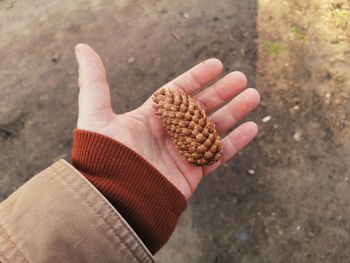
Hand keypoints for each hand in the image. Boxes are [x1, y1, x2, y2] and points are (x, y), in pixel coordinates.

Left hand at [75, 44, 259, 198]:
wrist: (114, 201)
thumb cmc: (103, 158)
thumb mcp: (95, 115)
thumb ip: (94, 82)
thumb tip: (82, 47)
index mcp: (150, 117)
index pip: (178, 91)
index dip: (197, 77)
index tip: (216, 65)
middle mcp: (168, 133)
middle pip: (200, 107)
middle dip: (222, 92)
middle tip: (241, 78)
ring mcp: (182, 152)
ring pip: (213, 127)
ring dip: (234, 112)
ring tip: (253, 95)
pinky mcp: (192, 172)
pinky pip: (218, 154)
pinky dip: (235, 142)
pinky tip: (251, 127)